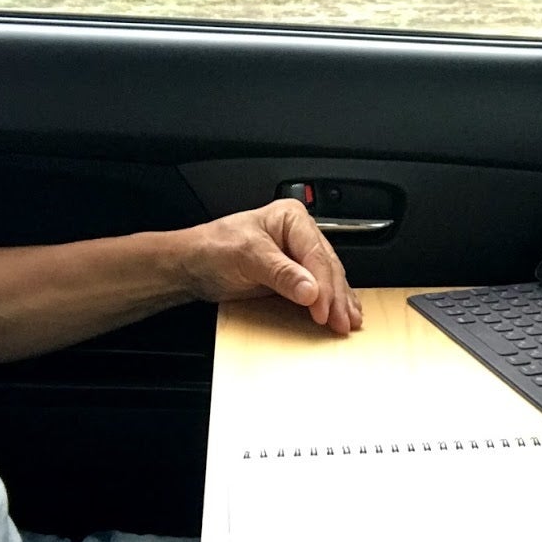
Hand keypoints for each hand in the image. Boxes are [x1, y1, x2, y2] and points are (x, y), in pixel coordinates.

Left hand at [178, 200, 361, 334]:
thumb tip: (310, 290)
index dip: (323, 285)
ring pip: (330, 278)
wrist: (192, 265)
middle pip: (328, 267)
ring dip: (340, 302)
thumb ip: (280, 273)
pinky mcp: (295, 275)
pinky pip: (320, 288)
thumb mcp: (247, 257)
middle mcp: (299, 235)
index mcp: (291, 219)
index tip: (323, 310)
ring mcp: (299, 255)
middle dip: (337, 297)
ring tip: (349, 322)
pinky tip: (342, 312)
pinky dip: (332, 302)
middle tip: (341, 322)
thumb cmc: (213, 250)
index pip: (316, 255)